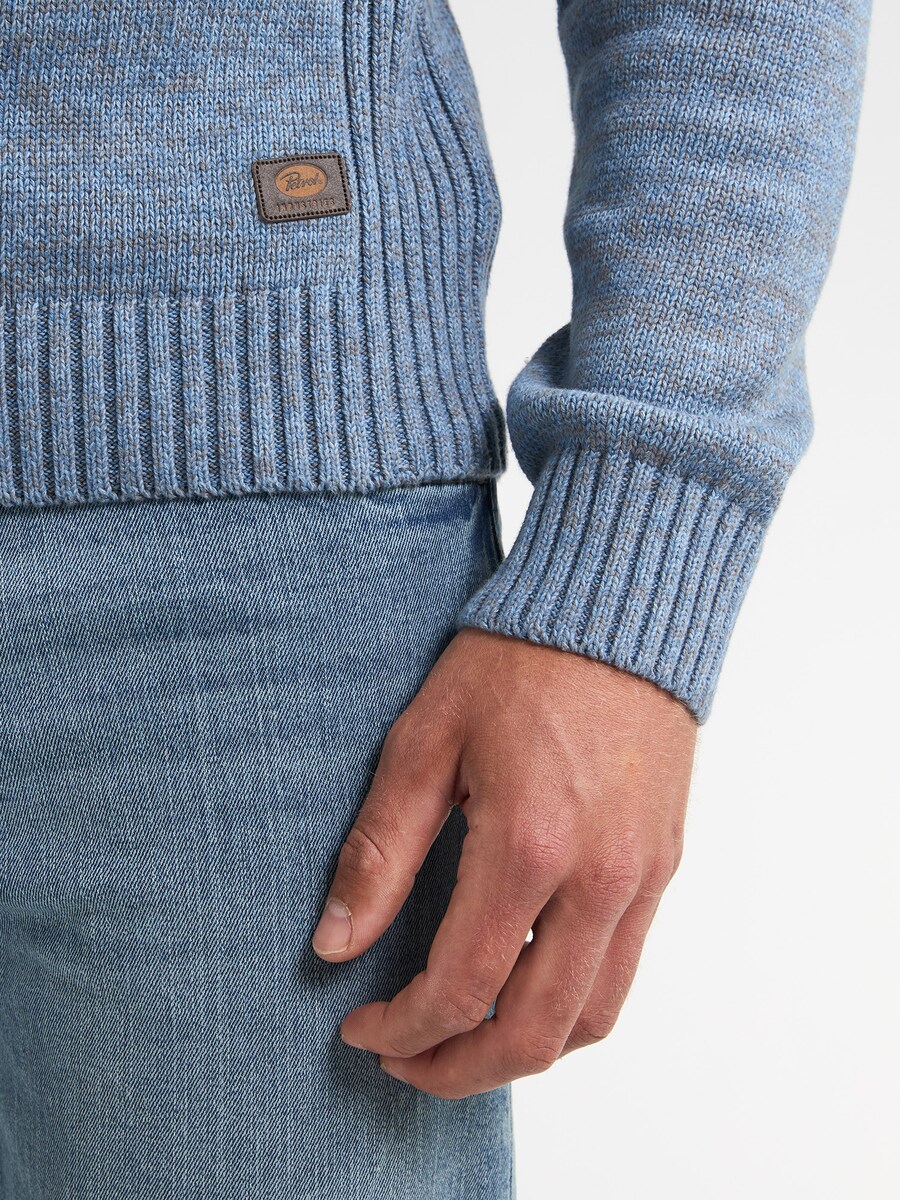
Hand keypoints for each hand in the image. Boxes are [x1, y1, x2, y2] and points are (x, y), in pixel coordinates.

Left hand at [312, 627, 696, 1097]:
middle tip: (404, 1060)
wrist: (619, 610)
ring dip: (521, 1050)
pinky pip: (623, 971)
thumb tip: (333, 942)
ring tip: (459, 1037)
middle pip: (534, 1033)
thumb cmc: (519, 661)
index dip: (403, 1029)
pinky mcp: (662, 866)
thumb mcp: (426, 741)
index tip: (361, 1028)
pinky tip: (520, 982)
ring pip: (590, 1019)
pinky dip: (569, 1006)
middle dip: (458, 1069)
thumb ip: (380, 850)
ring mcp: (641, 878)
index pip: (462, 988)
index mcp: (530, 846)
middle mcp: (599, 879)